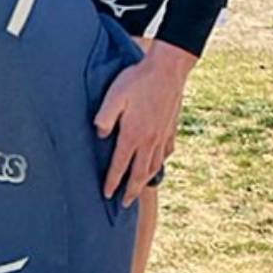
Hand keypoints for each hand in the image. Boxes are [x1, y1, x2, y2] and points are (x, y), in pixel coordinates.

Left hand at [95, 42, 196, 205]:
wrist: (168, 69)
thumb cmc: (137, 80)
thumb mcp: (113, 96)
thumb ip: (104, 118)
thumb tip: (100, 135)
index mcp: (133, 135)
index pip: (120, 165)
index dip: (112, 182)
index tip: (107, 195)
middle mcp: (149, 140)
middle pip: (140, 173)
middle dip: (132, 191)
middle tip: (125, 204)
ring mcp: (162, 135)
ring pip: (155, 165)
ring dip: (147, 181)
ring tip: (140, 190)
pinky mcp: (171, 127)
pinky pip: (167, 151)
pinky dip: (161, 162)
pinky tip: (158, 164)